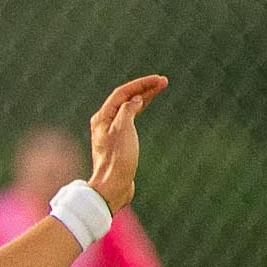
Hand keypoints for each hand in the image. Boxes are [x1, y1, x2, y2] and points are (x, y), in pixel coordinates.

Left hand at [86, 74, 167, 212]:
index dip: (141, 84)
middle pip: (125, 99)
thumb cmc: (117, 159)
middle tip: (163, 82)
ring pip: (128, 108)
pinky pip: (129, 119)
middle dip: (144, 88)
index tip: (159, 80)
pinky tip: (144, 106)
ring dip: (142, 97)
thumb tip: (135, 100)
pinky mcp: (118, 142)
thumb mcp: (123, 129)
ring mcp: (110, 132)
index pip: (123, 93)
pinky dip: (139, 110)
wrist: (112, 187)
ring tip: (158, 89)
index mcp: (103, 117)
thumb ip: (128, 110)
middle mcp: (104, 123)